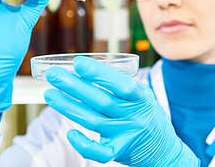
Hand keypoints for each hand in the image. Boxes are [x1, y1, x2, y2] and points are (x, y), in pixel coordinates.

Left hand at [44, 57, 199, 166]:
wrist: (164, 150)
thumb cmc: (147, 115)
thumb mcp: (143, 96)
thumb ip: (122, 85)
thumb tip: (88, 68)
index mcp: (141, 98)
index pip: (120, 84)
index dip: (98, 73)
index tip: (78, 62)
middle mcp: (133, 116)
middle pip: (100, 100)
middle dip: (74, 86)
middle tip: (54, 74)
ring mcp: (125, 134)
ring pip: (93, 121)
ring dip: (69, 107)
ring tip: (50, 93)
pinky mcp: (119, 152)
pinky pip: (99, 152)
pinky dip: (84, 144)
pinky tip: (70, 133)